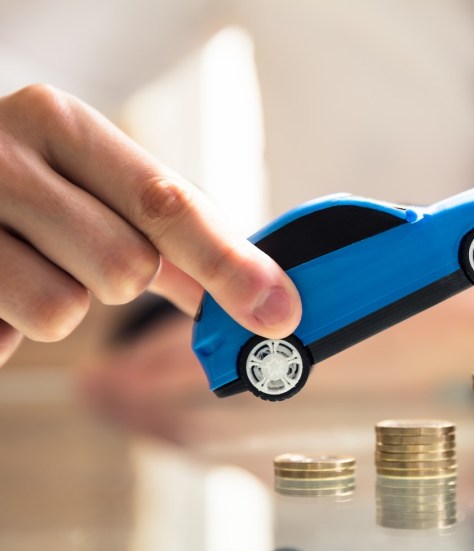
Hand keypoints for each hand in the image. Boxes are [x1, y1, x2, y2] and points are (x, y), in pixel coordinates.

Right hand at [0, 85, 300, 365]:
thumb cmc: (30, 185)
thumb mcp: (95, 183)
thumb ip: (175, 232)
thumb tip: (260, 295)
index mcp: (62, 123)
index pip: (165, 203)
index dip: (229, 264)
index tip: (280, 313)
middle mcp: (2, 155)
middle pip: (123, 266)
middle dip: (119, 278)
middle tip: (77, 249)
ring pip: (61, 312)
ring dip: (57, 303)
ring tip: (22, 262)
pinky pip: (2, 339)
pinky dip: (5, 324)